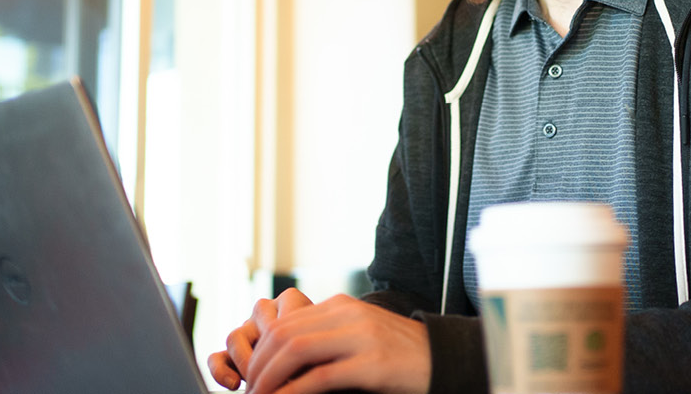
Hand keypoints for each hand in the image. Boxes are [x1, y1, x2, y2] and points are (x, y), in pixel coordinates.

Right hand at [209, 288, 313, 388]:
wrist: (323, 364)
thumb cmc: (326, 353)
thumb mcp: (322, 345)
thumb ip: (307, 346)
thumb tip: (296, 368)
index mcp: (291, 300)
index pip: (283, 318)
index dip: (289, 347)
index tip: (300, 369)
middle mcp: (265, 311)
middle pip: (256, 325)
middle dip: (268, 357)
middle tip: (280, 378)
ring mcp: (247, 329)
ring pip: (234, 337)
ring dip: (246, 363)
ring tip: (261, 381)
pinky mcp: (232, 351)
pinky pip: (217, 357)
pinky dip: (220, 371)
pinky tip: (233, 384)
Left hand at [244, 291, 430, 393]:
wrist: (442, 360)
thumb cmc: (396, 354)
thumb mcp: (357, 335)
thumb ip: (325, 336)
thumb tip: (281, 355)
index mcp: (341, 305)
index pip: (284, 322)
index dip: (259, 351)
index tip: (249, 375)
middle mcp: (348, 314)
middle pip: (284, 334)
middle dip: (258, 366)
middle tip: (248, 390)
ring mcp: (361, 337)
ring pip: (296, 350)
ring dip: (269, 378)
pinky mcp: (371, 364)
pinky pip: (320, 377)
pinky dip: (293, 392)